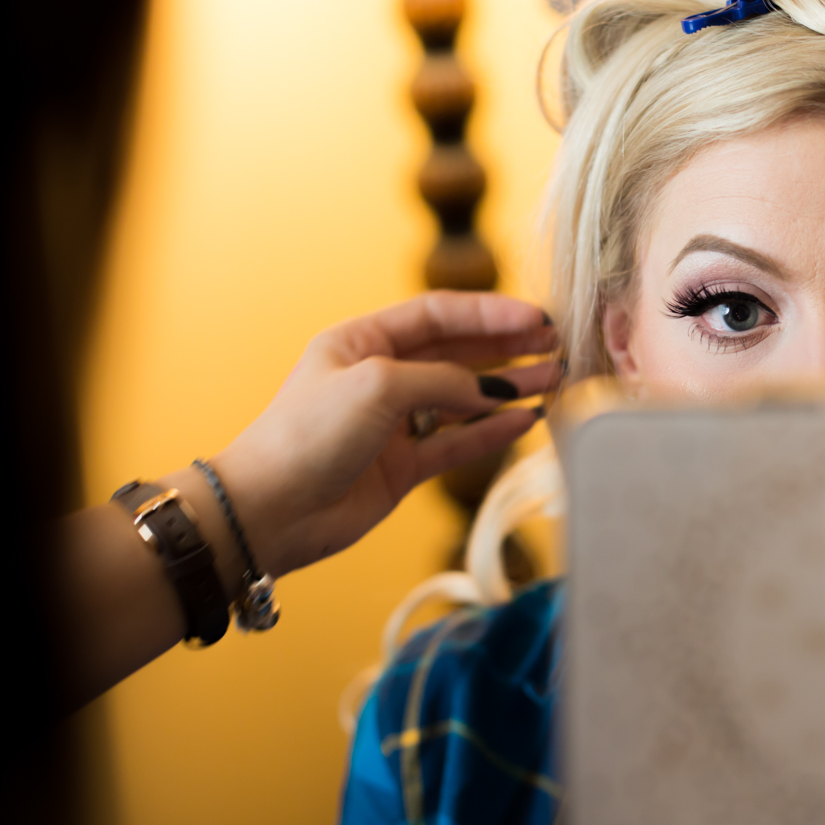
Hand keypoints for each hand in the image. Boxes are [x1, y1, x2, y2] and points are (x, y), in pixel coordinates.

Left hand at [208, 291, 556, 578]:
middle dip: (508, 346)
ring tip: (554, 379)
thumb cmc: (307, 435)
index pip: (438, 314)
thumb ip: (444, 380)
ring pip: (465, 397)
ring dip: (509, 387)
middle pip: (458, 351)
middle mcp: (381, 376)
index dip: (490, 312)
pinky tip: (526, 419)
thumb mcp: (378, 385)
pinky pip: (458, 441)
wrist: (269, 512)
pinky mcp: (403, 466)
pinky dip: (493, 430)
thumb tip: (497, 392)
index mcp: (363, 341)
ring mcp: (394, 423)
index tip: (535, 317)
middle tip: (555, 344)